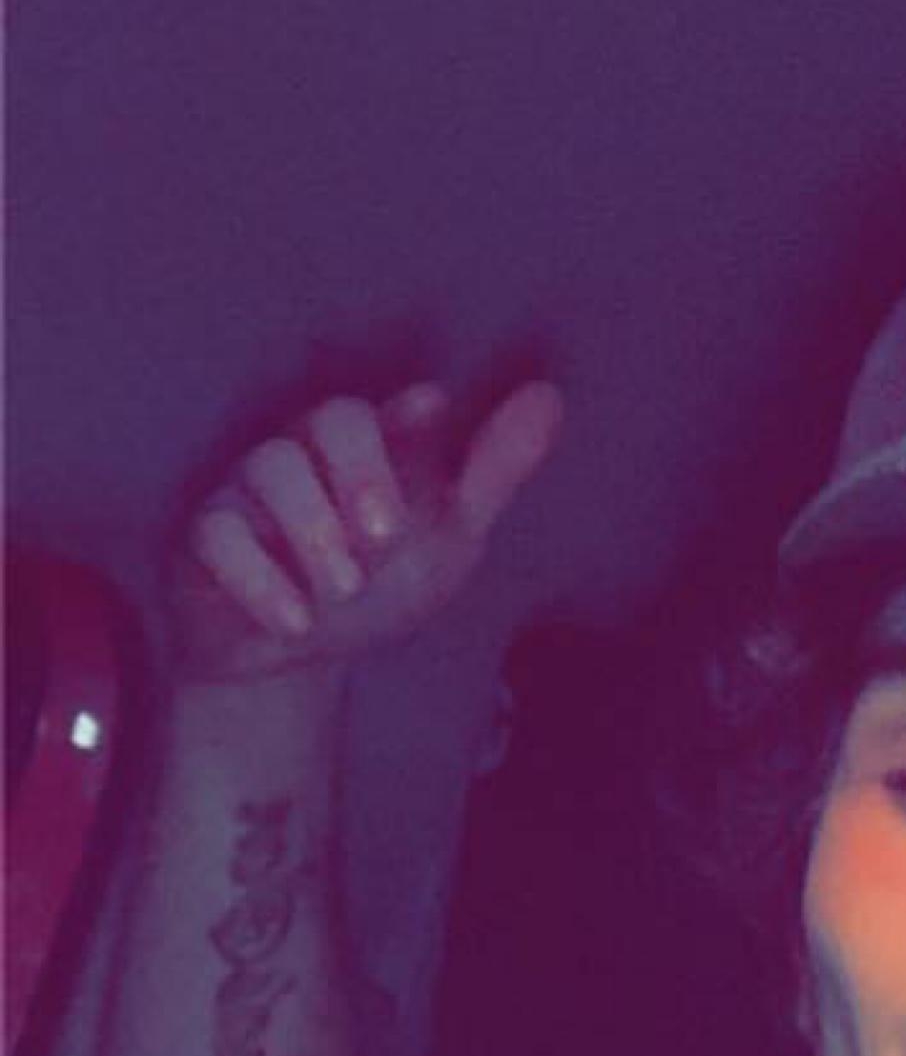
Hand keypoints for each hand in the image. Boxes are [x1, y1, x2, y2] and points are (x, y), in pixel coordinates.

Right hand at [168, 379, 563, 683]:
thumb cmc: (377, 582)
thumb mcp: (447, 535)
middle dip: (361, 470)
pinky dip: (259, 580)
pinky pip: (217, 536)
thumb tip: (550, 396)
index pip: (390, 413)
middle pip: (328, 419)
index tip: (432, 410)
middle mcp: (311, 455)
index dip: (408, 414)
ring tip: (345, 587)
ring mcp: (251, 492)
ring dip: (314, 528)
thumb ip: (492, 472)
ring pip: (270, 468)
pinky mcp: (204, 538)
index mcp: (372, 449)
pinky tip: (296, 622)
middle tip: (386, 535)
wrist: (294, 660)